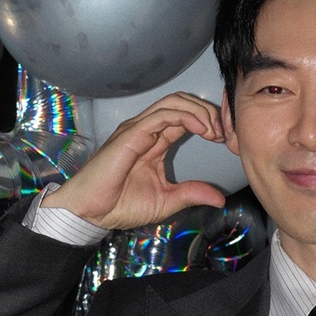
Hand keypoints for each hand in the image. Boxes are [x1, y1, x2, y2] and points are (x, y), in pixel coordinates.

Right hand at [41, 90, 230, 229]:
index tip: (224, 140)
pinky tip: (201, 129)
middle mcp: (147, 130)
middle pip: (182, 103)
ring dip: (199, 111)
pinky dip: (185, 116)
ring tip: (213, 130)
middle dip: (207, 112)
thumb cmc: (120, 206)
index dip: (208, 123)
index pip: (184, 118)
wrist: (90, 213)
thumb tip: (220, 198)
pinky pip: (163, 114)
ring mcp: (138, 129)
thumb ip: (191, 193)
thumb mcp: (167, 201)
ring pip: (174, 102)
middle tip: (223, 132)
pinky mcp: (132, 133)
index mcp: (155, 143)